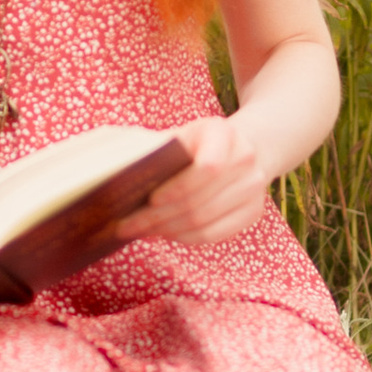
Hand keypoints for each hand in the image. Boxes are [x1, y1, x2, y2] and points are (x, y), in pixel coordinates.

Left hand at [124, 115, 273, 245]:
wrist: (242, 148)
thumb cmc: (198, 142)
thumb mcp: (180, 135)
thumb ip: (156, 150)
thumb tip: (116, 171)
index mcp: (225, 133)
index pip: (206, 167)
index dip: (177, 188)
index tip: (149, 200)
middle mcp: (245, 160)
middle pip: (198, 201)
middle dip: (158, 217)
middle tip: (127, 225)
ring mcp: (254, 189)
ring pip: (203, 221)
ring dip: (167, 230)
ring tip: (140, 230)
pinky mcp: (253, 213)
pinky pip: (213, 234)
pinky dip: (184, 237)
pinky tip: (164, 233)